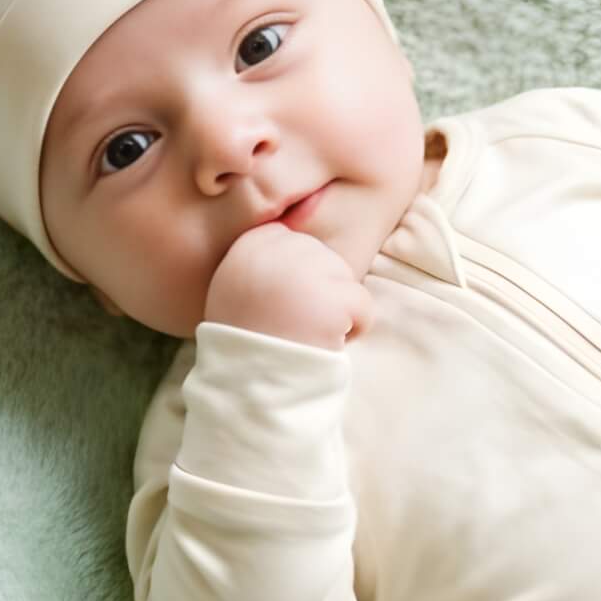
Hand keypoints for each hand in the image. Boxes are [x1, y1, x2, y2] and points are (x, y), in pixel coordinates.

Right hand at [202, 220, 373, 349]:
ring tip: (305, 335)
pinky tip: (325, 343)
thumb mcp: (237, 286)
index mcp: (250, 244)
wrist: (250, 386)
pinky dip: (355, 329)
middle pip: (325, 259)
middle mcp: (277, 250)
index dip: (297, 278)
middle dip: (319, 293)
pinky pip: (364, 306)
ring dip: (336, 312)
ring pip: (346, 281)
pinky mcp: (333, 298)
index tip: (278, 307)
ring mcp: (306, 272)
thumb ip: (263, 256)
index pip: (294, 241)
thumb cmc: (246, 340)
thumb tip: (301, 215)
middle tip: (292, 325)